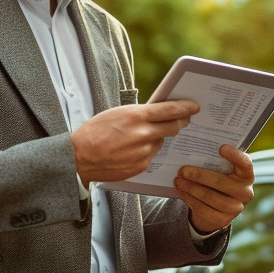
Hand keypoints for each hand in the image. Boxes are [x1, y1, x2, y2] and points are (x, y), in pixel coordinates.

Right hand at [72, 100, 198, 185]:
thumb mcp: (117, 114)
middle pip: (173, 127)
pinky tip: (131, 150)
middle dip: (180, 122)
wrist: (79, 158)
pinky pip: (151, 155)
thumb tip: (158, 114)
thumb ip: (140, 115)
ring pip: (160, 142)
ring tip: (139, 137)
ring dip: (157, 138)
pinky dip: (146, 151)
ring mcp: (144, 152)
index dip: (185, 108)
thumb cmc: (94, 132)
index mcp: (136, 116)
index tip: (194, 107)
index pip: (170, 110)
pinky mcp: (141, 166)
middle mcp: (143, 134)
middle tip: (183, 120)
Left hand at [175, 144, 254, 234]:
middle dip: (199, 175)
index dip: (235, 155)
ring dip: (191, 188)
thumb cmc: (219, 181)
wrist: (218, 209)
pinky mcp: (222, 220)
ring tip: (178, 180)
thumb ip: (216, 161)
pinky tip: (182, 191)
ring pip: (210, 197)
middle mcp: (245, 193)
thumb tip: (195, 151)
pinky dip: (190, 199)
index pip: (245, 164)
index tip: (221, 147)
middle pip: (221, 182)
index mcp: (246, 176)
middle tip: (183, 170)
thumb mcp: (222, 171)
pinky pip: (203, 209)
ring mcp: (235, 208)